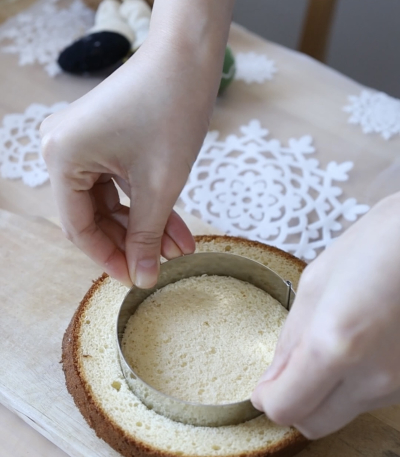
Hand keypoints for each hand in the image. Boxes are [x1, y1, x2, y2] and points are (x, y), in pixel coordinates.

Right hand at [40, 0, 232, 287]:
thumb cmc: (171, 110)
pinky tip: (175, 228)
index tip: (137, 279)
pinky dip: (147, 205)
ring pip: (112, 204)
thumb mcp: (158, 185)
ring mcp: (82, 143)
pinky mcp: (103, 140)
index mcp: (62, 158)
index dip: (109, 259)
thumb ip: (147, 237)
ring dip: (146, 227)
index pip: (79, 229)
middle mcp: (63, 150)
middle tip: (163, 265)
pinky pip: (120, 184)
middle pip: (94, 217)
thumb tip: (143, 278)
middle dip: (134, 243)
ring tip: (180, 248)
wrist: (188, 57)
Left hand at [251, 193, 399, 438]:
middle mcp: (371, 377)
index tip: (265, 387)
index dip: (268, 399)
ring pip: (343, 413)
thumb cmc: (378, 246)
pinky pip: (370, 399)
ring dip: (325, 393)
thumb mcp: (316, 284)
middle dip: (294, 404)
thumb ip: (289, 341)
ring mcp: (399, 384)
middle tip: (290, 374)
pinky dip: (355, 384)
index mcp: (336, 345)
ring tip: (333, 346)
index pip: (286, 408)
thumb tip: (271, 380)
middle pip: (314, 425)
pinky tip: (360, 347)